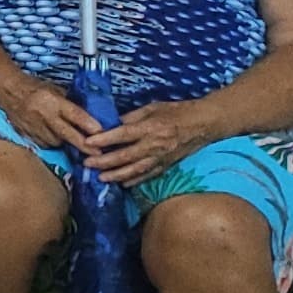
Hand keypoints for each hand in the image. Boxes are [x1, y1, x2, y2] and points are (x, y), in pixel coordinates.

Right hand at [7, 74, 107, 161]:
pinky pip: (45, 144)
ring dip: (66, 143)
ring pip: (57, 142)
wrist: (8, 91)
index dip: (88, 124)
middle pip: (67, 134)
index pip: (74, 114)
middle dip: (83, 145)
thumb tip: (91, 116)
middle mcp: (44, 116)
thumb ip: (72, 104)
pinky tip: (54, 136)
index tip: (102, 132)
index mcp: (53, 101)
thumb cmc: (35, 88)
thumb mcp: (57, 90)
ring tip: (73, 139)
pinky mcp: (27, 136)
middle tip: (98, 152)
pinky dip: (52, 142)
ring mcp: (34, 128)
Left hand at [82, 99, 204, 185]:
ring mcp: (162, 157)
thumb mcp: (152, 108)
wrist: (205, 123)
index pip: (123, 134)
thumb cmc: (177, 111)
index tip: (88, 142)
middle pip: (126, 156)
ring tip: (100, 177)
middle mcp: (155, 144)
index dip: (105, 139)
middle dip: (105, 161)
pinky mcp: (168, 165)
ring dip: (116, 175)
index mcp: (151, 127)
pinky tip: (122, 183)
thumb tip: (111, 123)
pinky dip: (134, 180)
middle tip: (87, 163)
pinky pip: (148, 175)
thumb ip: (131, 117)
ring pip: (136, 169)